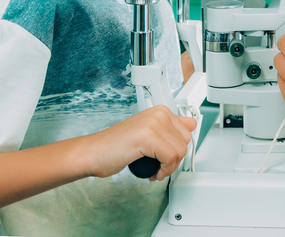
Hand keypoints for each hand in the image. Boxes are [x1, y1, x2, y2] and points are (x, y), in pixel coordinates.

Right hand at [79, 106, 196, 180]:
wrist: (93, 153)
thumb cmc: (115, 147)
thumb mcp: (148, 133)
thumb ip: (170, 128)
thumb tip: (191, 124)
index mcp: (160, 111)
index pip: (188, 130)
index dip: (177, 149)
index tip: (166, 156)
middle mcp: (158, 113)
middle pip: (185, 142)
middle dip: (174, 160)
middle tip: (158, 166)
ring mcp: (153, 123)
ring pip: (179, 152)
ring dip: (168, 168)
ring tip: (154, 170)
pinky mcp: (147, 136)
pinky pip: (169, 158)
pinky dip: (163, 171)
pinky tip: (151, 173)